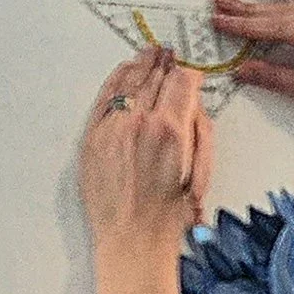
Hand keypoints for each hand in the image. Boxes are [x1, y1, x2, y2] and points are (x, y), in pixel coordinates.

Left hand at [79, 44, 212, 253]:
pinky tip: (124, 71)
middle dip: (164, 64)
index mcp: (170, 130)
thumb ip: (199, 131)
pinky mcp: (93, 138)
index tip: (188, 72)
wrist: (132, 239)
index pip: (182, 82)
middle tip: (167, 54)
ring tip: (148, 54)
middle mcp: (140, 123)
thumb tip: (193, 102)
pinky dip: (116, 80)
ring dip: (140, 64)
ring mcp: (112, 128)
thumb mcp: (199, 172)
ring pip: (129, 81)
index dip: (188, 73)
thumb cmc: (168, 215)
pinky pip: (105, 97)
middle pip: (155, 77)